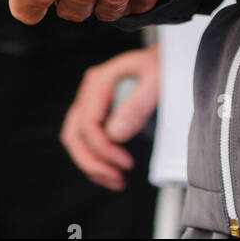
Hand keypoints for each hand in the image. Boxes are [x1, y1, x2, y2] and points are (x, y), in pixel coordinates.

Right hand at [60, 44, 159, 190]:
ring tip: (116, 181)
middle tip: (117, 180)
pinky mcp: (97, 111)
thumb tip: (115, 135)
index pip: (88, 124)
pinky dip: (94, 158)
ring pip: (75, 139)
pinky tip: (111, 170)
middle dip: (92, 163)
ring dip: (91, 164)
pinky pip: (85, 139)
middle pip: (74, 134)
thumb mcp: (156, 82)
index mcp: (100, 81)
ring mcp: (91, 101)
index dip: (103, 149)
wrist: (165, 58)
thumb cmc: (163, 66)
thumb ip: (137, 106)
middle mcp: (90, 90)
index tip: (127, 164)